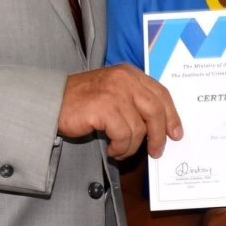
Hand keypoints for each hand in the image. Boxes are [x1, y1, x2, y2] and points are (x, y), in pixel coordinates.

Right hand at [60, 65, 181, 159]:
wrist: (49, 101)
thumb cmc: (80, 101)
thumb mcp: (112, 92)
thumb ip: (134, 101)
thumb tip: (158, 127)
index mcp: (130, 73)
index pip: (161, 94)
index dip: (171, 115)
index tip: (176, 133)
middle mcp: (125, 79)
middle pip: (156, 111)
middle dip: (158, 135)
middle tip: (156, 151)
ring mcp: (115, 93)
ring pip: (139, 128)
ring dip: (131, 146)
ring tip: (119, 150)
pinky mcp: (105, 108)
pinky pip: (124, 136)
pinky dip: (120, 148)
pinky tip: (111, 149)